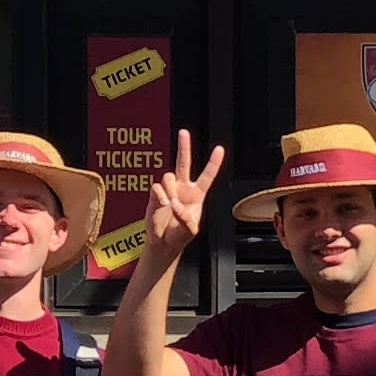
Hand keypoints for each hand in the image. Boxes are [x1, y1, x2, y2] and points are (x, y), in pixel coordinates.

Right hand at [139, 132, 224, 268]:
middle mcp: (182, 188)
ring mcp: (168, 190)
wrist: (163, 243)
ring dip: (170, 189)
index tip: (219, 149)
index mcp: (197, 195)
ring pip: (168, 176)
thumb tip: (174, 203)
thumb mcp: (190, 230)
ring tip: (170, 204)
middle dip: (184, 146)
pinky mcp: (155, 195)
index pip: (207, 176)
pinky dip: (160, 196)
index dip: (213, 163)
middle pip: (184, 162)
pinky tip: (162, 204)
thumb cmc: (179, 236)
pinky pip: (157, 187)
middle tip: (184, 132)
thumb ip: (185, 216)